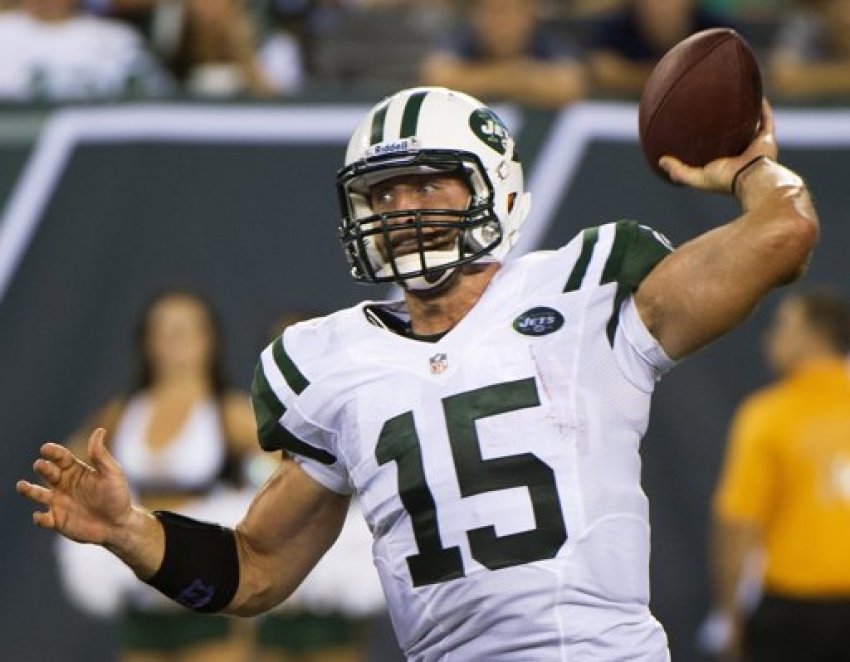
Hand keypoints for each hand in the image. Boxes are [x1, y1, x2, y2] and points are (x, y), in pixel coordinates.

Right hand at [16, 428, 132, 544]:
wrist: (118, 525)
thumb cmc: (117, 496)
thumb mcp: (112, 473)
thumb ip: (101, 455)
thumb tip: (99, 430)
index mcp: (76, 470)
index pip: (61, 457)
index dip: (53, 452)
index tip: (46, 448)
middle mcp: (64, 484)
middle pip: (47, 472)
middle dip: (42, 467)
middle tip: (41, 465)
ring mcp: (59, 502)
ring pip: (37, 494)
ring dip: (28, 490)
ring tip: (22, 486)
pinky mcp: (57, 521)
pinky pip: (43, 519)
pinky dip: (39, 517)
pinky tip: (42, 515)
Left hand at [659, 99, 777, 193]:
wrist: (752, 178)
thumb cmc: (726, 180)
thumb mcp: (697, 177)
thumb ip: (679, 170)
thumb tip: (660, 160)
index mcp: (726, 163)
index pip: (714, 150)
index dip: (705, 141)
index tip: (694, 129)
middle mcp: (741, 153)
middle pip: (733, 136)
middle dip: (726, 125)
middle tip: (714, 109)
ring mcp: (754, 145)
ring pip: (750, 126)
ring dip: (745, 114)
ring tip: (737, 98)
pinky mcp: (767, 138)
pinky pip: (765, 119)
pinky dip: (762, 108)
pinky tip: (756, 95)